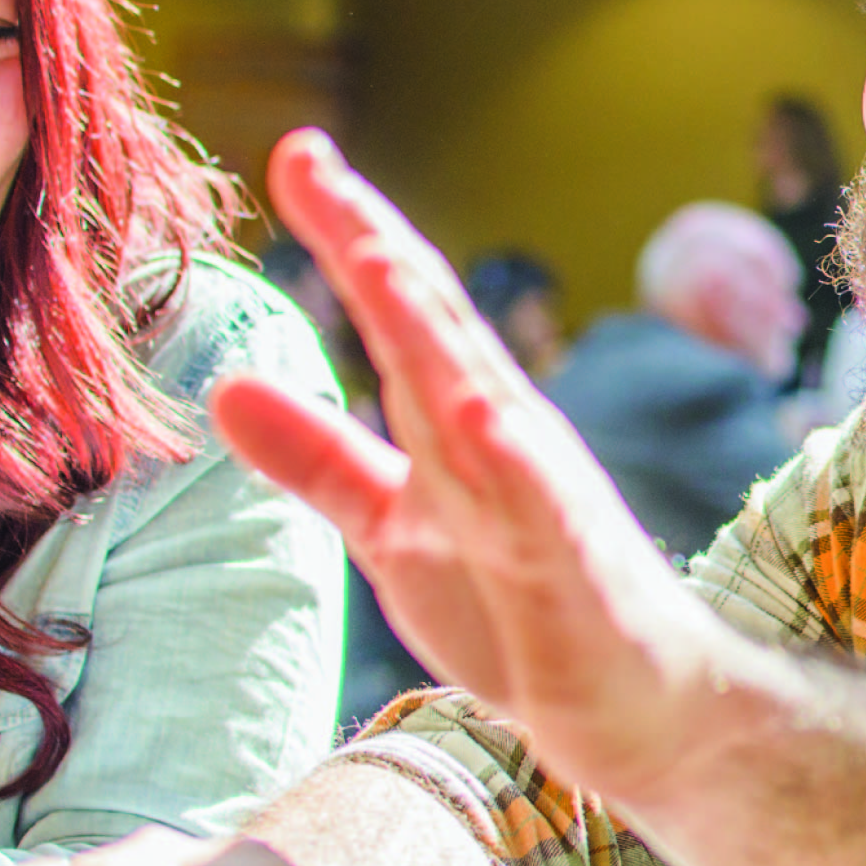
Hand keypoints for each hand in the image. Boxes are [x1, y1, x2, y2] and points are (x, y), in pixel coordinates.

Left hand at [207, 129, 771, 807]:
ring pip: (478, 394)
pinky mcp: (572, 573)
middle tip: (315, 165)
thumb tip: (228, 385)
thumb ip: (320, 457)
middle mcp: (505, 438)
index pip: (400, 307)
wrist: (637, 711)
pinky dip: (510, 459)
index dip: (347, 231)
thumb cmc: (523, 610)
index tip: (294, 154)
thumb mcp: (394, 526)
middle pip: (433, 324)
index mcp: (460, 420)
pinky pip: (541, 510)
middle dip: (373, 245)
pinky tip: (477, 415)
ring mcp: (543, 500)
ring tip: (370, 252)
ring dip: (427, 324)